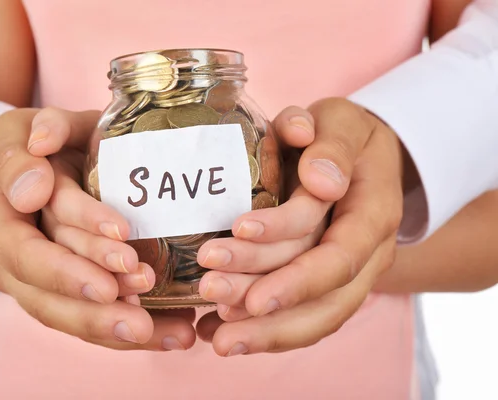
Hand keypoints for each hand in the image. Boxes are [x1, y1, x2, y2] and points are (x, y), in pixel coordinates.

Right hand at [0, 107, 194, 349]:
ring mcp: (33, 282)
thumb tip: (33, 188)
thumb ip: (27, 145)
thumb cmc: (30, 146)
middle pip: (46, 296)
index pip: (27, 250)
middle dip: (96, 308)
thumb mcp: (19, 133)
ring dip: (116, 327)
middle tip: (143, 316)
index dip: (67, 262)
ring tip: (169, 334)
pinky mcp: (62, 291)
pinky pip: (88, 320)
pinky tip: (170, 335)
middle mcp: (9, 261)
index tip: (121, 255)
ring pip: (68, 316)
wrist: (27, 170)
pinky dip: (127, 332)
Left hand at [196, 98, 402, 354]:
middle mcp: (368, 255)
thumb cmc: (346, 138)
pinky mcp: (325, 286)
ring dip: (263, 329)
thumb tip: (321, 180)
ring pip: (314, 318)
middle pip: (322, 293)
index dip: (295, 263)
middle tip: (208, 287)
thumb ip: (331, 143)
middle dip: (263, 294)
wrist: (361, 161)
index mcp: (374, 215)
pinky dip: (263, 332)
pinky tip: (218, 335)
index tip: (240, 240)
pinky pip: (301, 319)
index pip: (339, 252)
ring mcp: (348, 276)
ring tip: (215, 335)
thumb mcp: (343, 122)